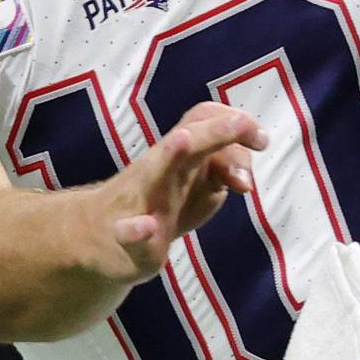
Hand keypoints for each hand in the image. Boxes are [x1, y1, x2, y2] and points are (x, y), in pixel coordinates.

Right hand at [92, 102, 261, 277]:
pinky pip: (127, 230)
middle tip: (240, 124)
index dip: (235, 125)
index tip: (263, 140)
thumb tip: (245, 178)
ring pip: (152, 172)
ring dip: (169, 156)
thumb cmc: (158, 205)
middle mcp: (158, 170)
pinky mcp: (122, 237)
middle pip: (187, 139)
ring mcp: (138, 200)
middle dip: (214, 131)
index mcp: (178, 157)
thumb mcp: (199, 186)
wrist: (97, 238)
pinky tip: (147, 226)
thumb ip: (224, 172)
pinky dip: (135, 229)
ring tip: (184, 140)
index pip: (204, 122)